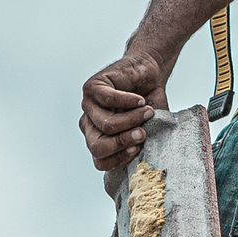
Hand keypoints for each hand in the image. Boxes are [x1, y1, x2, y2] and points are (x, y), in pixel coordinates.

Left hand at [81, 52, 166, 172]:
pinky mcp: (92, 88)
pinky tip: (140, 100)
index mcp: (99, 140)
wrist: (148, 74)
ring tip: (148, 111)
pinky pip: (109, 100)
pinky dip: (129, 101)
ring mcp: (88, 107)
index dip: (121, 159)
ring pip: (107, 125)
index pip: (101, 162)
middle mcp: (89, 126)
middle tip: (143, 133)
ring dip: (133, 119)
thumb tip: (143, 160)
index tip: (140, 148)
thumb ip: (141, 145)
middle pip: (97, 147)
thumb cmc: (149, 104)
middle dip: (124, 142)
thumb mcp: (148, 129)